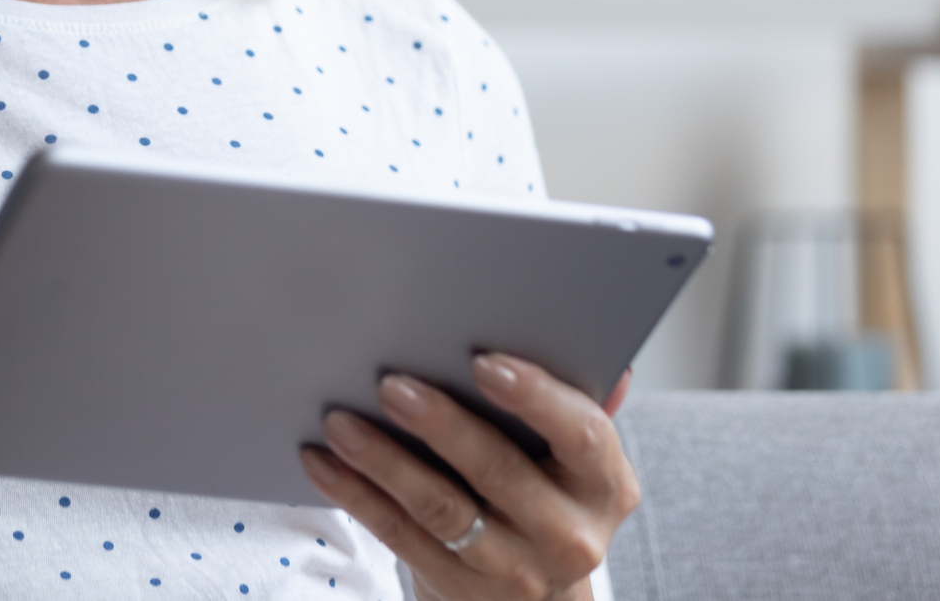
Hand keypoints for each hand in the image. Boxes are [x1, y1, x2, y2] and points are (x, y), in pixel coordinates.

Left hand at [300, 358, 637, 600]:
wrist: (536, 590)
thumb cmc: (546, 491)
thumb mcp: (571, 456)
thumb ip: (577, 401)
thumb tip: (616, 361)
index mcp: (605, 485)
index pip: (582, 435)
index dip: (535, 397)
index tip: (483, 362)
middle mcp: (569, 535)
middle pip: (499, 471)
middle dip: (440, 425)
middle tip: (390, 384)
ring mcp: (515, 570)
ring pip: (440, 509)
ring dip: (383, 461)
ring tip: (340, 422)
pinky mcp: (461, 589)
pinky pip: (400, 537)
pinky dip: (357, 496)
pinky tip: (324, 463)